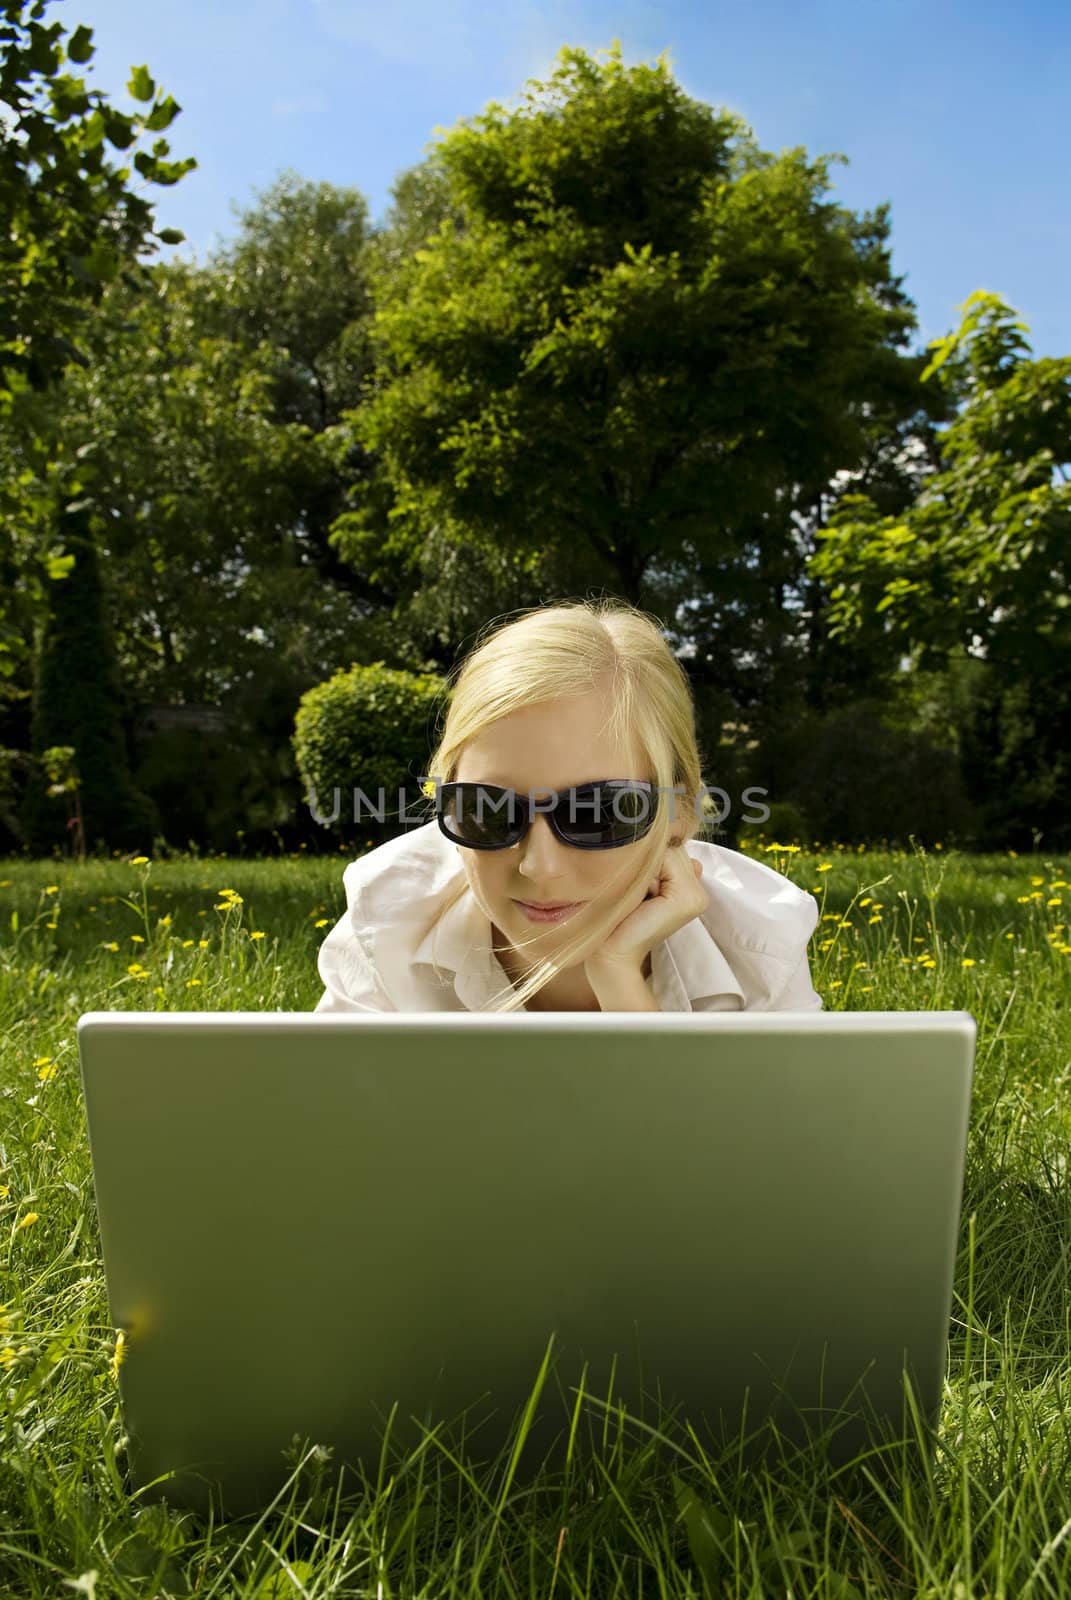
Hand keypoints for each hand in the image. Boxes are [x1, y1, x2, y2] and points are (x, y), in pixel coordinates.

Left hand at [583, 839, 708, 980]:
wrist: (611, 952)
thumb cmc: (618, 916)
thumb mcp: (640, 882)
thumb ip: (659, 860)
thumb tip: (677, 830)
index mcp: (692, 887)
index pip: (674, 848)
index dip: (650, 860)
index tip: (639, 888)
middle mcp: (700, 893)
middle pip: (673, 848)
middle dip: (649, 863)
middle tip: (638, 895)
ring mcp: (697, 897)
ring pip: (669, 853)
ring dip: (646, 868)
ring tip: (639, 897)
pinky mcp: (688, 900)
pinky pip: (666, 861)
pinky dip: (647, 874)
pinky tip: (642, 899)